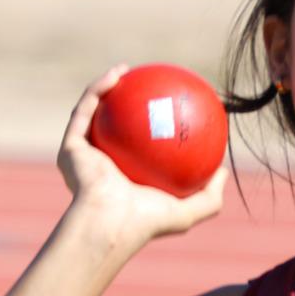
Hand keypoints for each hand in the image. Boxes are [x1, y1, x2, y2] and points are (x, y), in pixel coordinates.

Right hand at [56, 65, 229, 246]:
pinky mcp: (70, 147)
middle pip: (115, 128)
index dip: (155, 126)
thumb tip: (224, 173)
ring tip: (128, 70)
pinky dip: (99, 89)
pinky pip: (85, 111)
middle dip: (127, 103)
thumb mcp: (189, 210)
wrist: (110, 225)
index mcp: (127, 180)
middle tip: (147, 86)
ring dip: (108, 88)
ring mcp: (84, 157)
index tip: (172, 107)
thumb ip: (210, 196)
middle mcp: (103, 166)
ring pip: (94, 113)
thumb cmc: (149, 222)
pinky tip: (117, 74)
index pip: (141, 149)